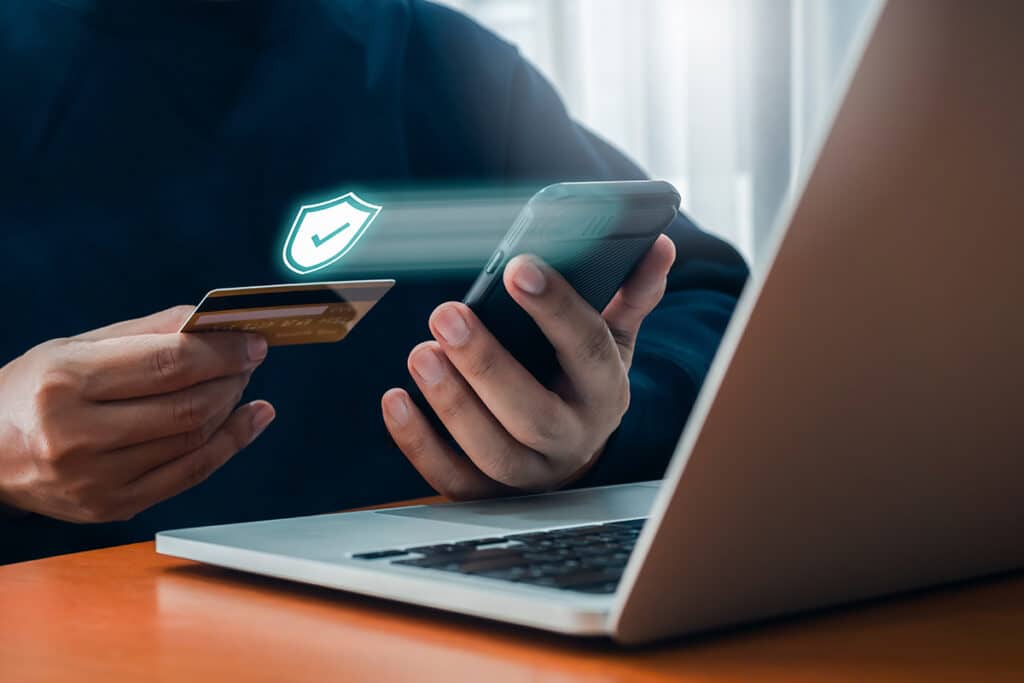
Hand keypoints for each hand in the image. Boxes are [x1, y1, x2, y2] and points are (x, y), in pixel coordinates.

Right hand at [0, 306, 275, 522]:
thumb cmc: (33, 391)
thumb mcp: (76, 347)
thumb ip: (149, 332)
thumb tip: (212, 321)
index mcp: (65, 383)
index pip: (168, 365)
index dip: (221, 352)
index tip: (253, 340)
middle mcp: (77, 435)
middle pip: (187, 406)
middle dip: (231, 378)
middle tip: (249, 358)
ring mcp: (96, 479)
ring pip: (193, 440)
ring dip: (230, 407)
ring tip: (239, 382)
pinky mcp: (113, 506)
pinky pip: (189, 475)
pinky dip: (229, 444)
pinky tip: (248, 419)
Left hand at [382, 234, 675, 498]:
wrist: (573, 454)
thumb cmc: (582, 383)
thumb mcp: (611, 342)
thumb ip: (630, 295)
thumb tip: (659, 245)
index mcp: (604, 392)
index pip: (588, 349)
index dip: (557, 308)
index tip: (520, 266)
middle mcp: (570, 438)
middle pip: (533, 413)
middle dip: (487, 364)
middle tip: (447, 313)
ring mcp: (529, 472)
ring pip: (492, 451)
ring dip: (452, 403)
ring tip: (422, 352)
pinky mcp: (487, 494)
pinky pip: (452, 478)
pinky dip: (419, 444)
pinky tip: (396, 400)